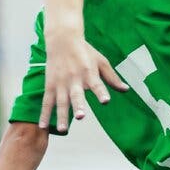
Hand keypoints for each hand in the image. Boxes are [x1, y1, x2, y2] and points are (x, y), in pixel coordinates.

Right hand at [39, 16, 126, 132]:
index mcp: (89, 72)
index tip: (105, 101)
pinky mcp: (50, 85)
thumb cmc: (85, 52)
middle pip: (76, 94)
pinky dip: (44, 114)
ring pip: (60, 101)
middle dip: (78, 106)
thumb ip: (112, 78)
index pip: (96, 84)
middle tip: (81, 116)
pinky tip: (43, 126)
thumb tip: (126, 90)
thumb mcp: (101, 62)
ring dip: (61, 115)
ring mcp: (60, 83)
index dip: (101, 92)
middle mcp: (74, 78)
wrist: (62, 40)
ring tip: (64, 129)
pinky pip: (46, 102)